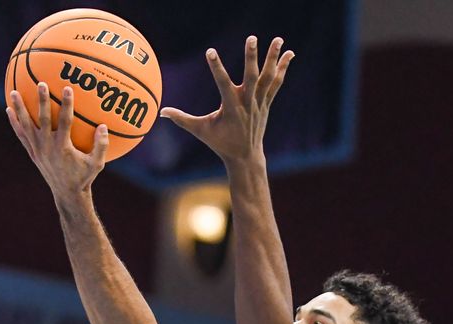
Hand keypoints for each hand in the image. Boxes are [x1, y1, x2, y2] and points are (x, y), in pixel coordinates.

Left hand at [6, 84, 108, 202]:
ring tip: (13, 92)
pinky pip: (21, 135)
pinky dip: (14, 123)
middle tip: (41, 84)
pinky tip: (9, 110)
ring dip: (20, 109)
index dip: (66, 105)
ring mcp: (37, 149)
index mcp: (63, 147)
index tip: (68, 88)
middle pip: (42, 119)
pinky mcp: (32, 153)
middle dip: (42, 101)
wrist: (66, 193)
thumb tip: (103, 126)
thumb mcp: (96, 164)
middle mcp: (47, 147)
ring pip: (26, 126)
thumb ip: (101, 145)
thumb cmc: (84, 177)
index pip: (65, 121)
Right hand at [159, 36, 293, 164]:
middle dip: (251, 57)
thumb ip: (182, 119)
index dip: (215, 67)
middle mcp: (247, 103)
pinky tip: (290, 53)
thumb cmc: (220, 143)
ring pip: (267, 77)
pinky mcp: (266, 103)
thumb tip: (161, 112)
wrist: (245, 157)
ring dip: (273, 58)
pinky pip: (276, 83)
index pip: (222, 84)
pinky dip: (283, 68)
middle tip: (252, 38)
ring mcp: (259, 102)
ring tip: (279, 39)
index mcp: (231, 108)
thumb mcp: (200, 131)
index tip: (210, 51)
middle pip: (251, 77)